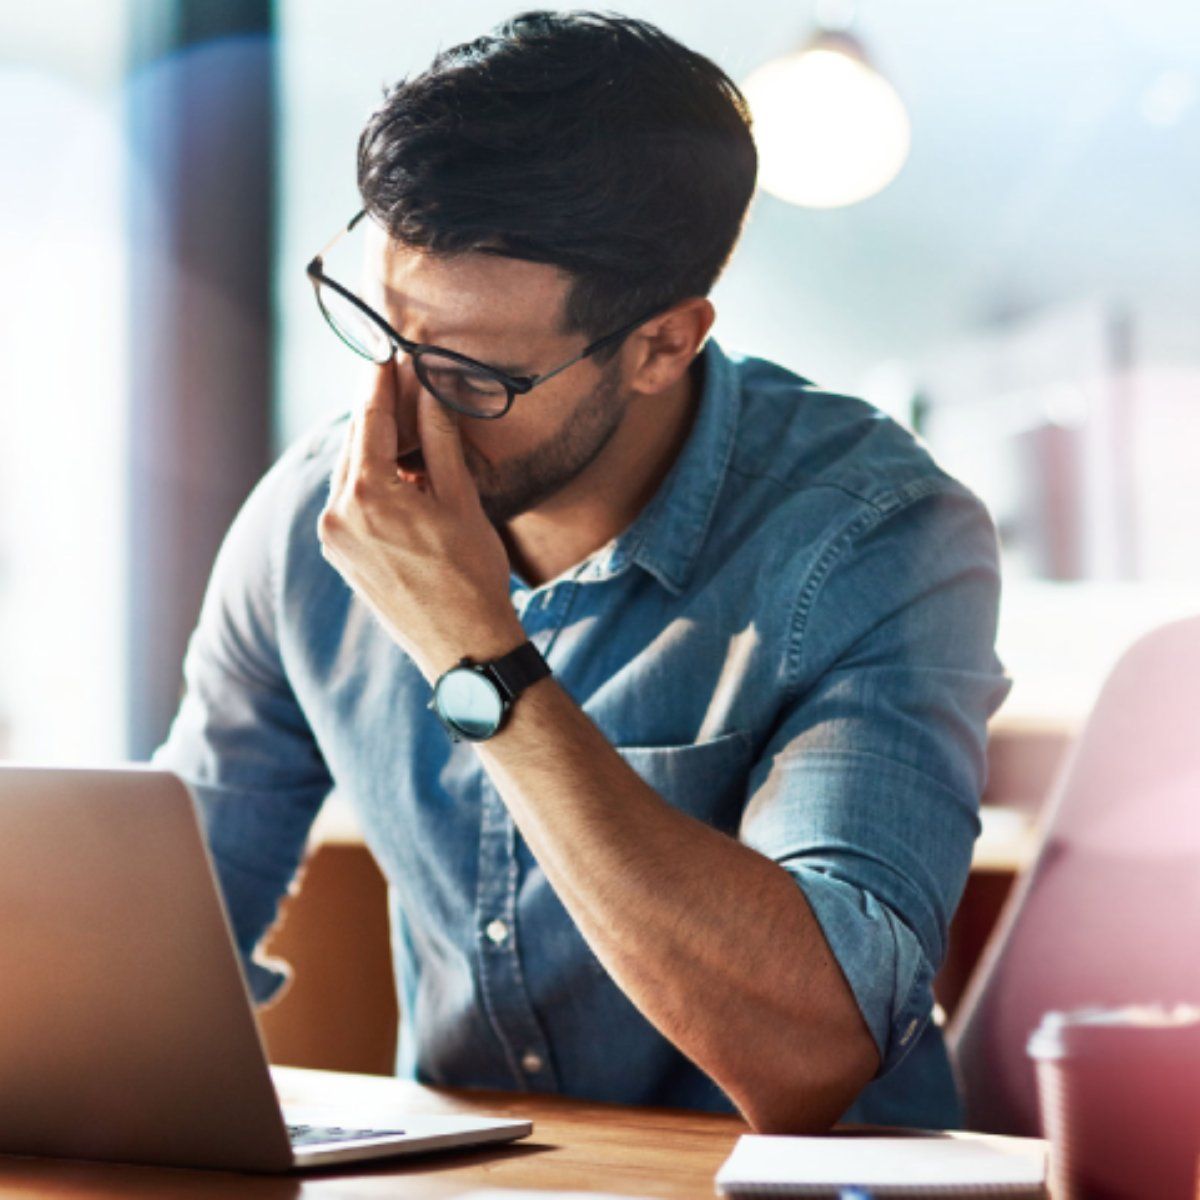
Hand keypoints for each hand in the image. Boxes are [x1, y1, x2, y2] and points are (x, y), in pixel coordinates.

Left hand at [317, 359, 524, 680]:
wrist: (462, 645)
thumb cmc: (471, 574)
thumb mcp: (460, 500)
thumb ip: (440, 441)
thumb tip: (431, 388)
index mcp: (368, 494)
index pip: (371, 418)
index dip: (381, 381)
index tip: (388, 351)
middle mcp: (338, 514)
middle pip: (356, 443)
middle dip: (379, 413)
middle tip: (401, 381)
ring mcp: (334, 538)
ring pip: (351, 473)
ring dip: (377, 449)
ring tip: (409, 432)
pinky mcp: (340, 557)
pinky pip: (350, 502)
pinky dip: (371, 482)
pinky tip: (401, 478)